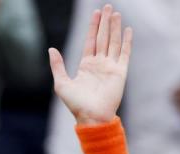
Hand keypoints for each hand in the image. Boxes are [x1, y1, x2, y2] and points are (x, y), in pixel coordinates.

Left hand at [49, 5, 130, 124]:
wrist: (92, 117)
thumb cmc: (76, 104)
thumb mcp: (61, 83)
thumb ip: (58, 65)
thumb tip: (51, 49)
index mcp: (86, 66)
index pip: (91, 41)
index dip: (93, 27)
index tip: (95, 13)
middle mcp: (99, 64)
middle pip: (103, 38)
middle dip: (105, 22)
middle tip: (107, 7)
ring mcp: (111, 67)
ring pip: (113, 42)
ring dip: (114, 28)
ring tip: (115, 13)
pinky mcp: (120, 72)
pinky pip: (124, 53)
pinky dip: (126, 41)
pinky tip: (128, 30)